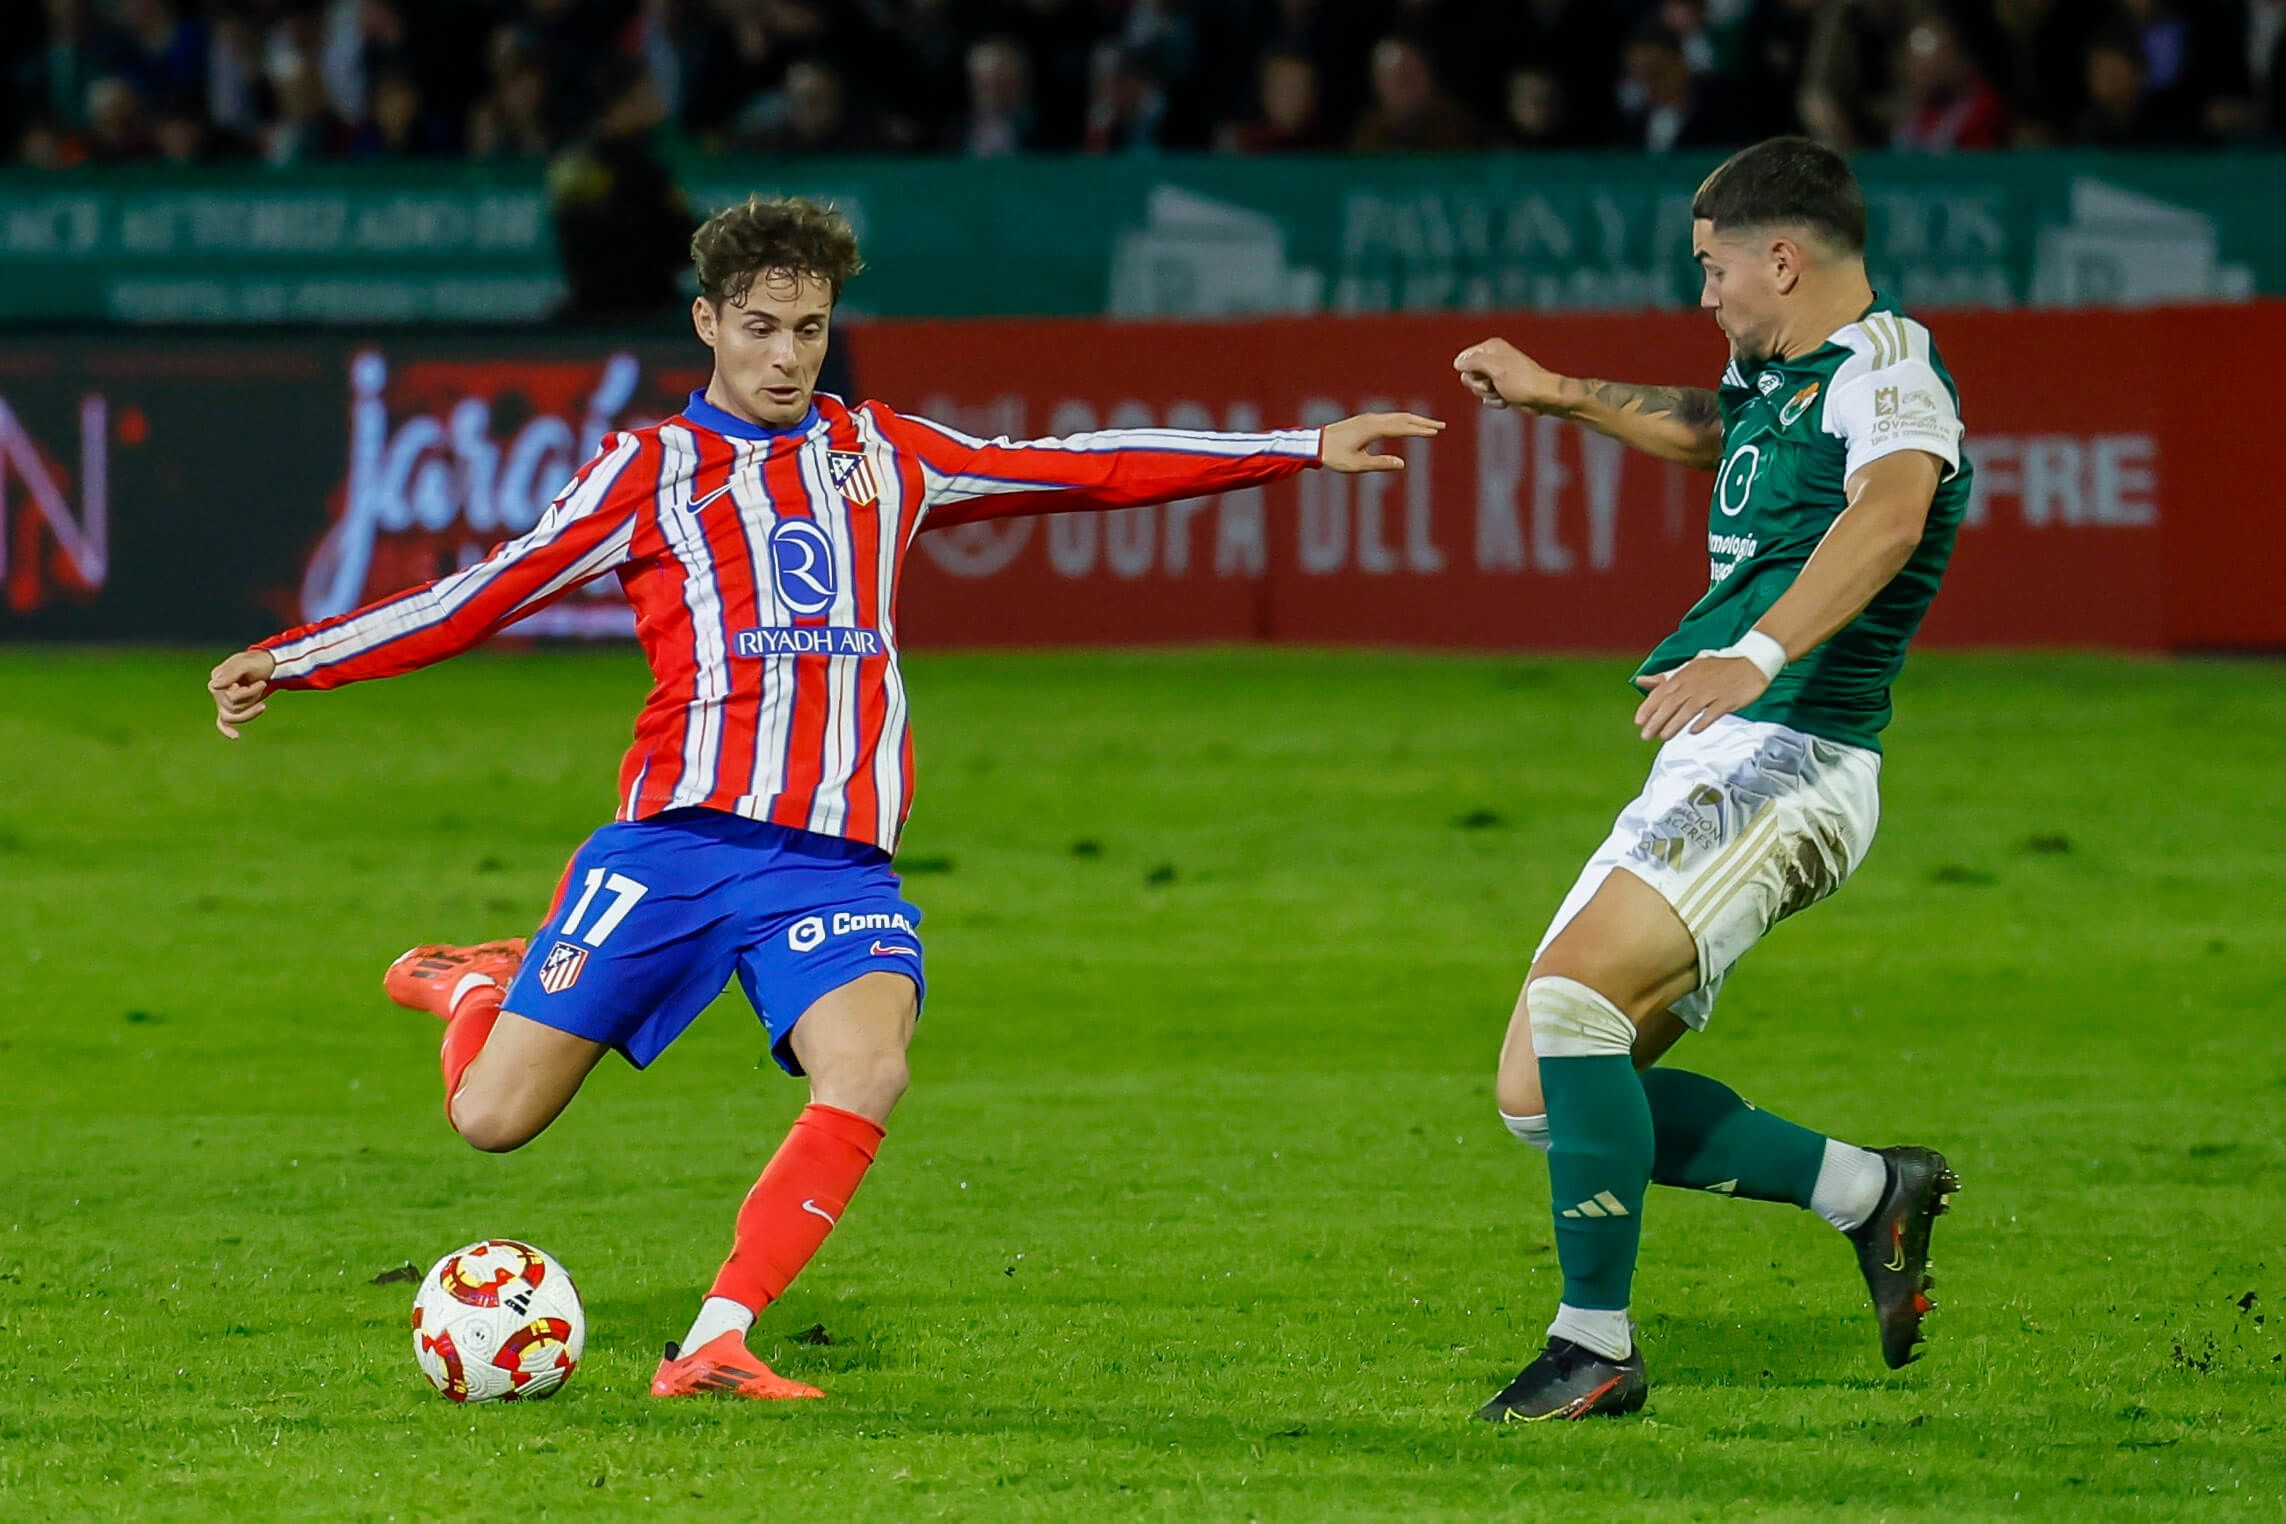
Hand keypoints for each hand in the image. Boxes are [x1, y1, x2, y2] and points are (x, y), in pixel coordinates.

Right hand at [209, 648, 276, 738]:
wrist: (267, 665)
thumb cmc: (257, 663)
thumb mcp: (246, 664)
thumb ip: (230, 673)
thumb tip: (214, 686)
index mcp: (216, 679)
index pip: (230, 697)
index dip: (249, 693)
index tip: (262, 683)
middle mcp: (216, 691)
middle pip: (233, 707)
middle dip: (252, 698)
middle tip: (263, 684)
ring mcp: (222, 700)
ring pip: (235, 715)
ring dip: (252, 707)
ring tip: (261, 695)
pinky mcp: (230, 707)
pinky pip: (222, 722)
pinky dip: (227, 730)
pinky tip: (236, 736)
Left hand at [1319, 411, 1444, 472]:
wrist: (1315, 443)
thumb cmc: (1334, 456)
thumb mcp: (1357, 464)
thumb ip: (1380, 464)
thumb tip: (1401, 463)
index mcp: (1373, 429)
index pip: (1402, 428)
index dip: (1420, 430)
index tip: (1435, 433)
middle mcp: (1372, 420)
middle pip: (1403, 418)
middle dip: (1423, 423)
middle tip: (1441, 426)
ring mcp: (1368, 418)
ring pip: (1396, 416)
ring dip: (1414, 420)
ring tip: (1428, 426)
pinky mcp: (1364, 420)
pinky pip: (1389, 418)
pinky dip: (1402, 420)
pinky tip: (1407, 425)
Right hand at [1453, 338, 1565, 413]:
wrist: (1543, 396)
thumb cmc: (1521, 381)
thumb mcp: (1494, 368)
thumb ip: (1472, 362)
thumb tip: (1457, 363)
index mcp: (1491, 347)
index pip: (1463, 359)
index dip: (1469, 372)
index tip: (1483, 376)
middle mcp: (1492, 358)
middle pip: (1468, 375)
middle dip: (1479, 386)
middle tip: (1493, 386)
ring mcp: (1497, 373)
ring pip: (1476, 388)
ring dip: (1488, 395)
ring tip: (1503, 393)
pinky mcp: (1501, 387)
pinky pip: (1486, 397)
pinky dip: (1494, 401)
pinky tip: (1506, 400)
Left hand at [1631, 656, 1770, 741]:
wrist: (1751, 663)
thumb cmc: (1717, 668)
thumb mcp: (1689, 668)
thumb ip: (1664, 678)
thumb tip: (1640, 681)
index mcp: (1684, 674)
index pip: (1661, 692)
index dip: (1648, 707)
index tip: (1638, 721)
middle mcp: (1695, 683)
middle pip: (1672, 703)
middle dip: (1656, 720)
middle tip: (1646, 736)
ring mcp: (1712, 691)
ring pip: (1689, 710)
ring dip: (1675, 724)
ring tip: (1664, 737)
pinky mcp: (1728, 699)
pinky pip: (1712, 713)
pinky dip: (1702, 722)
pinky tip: (1693, 731)